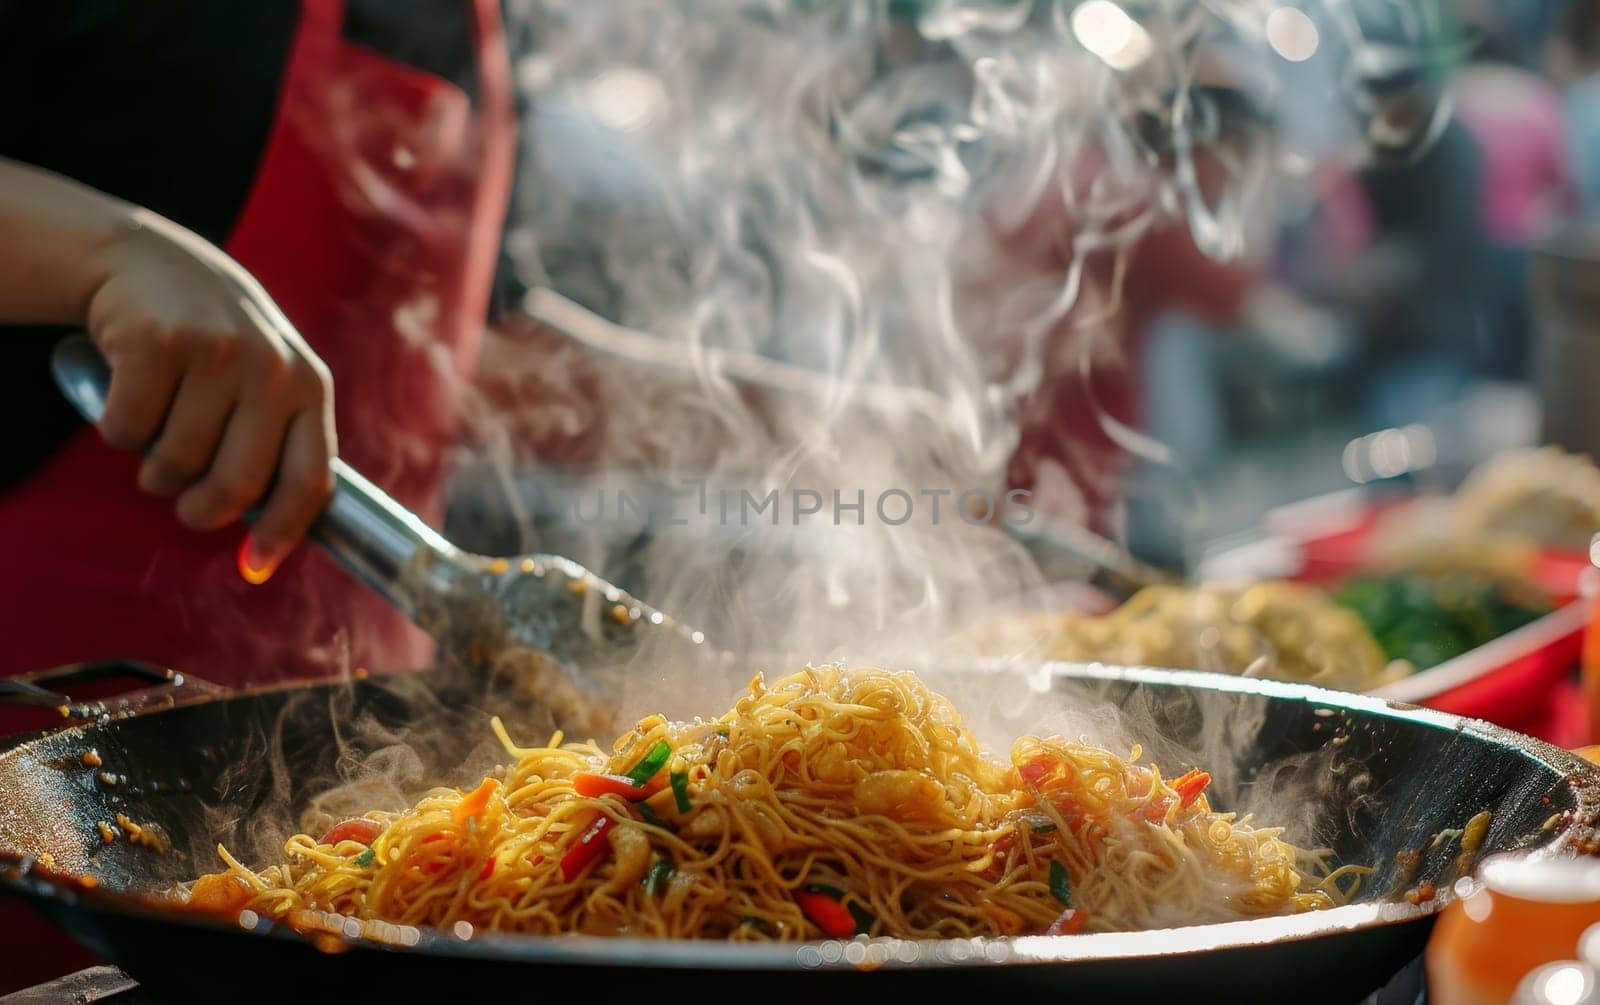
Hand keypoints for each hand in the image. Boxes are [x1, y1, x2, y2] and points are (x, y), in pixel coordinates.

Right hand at [84, 213, 335, 578]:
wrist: (149, 261)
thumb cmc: (215, 345)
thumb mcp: (266, 383)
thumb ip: (275, 451)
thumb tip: (261, 557)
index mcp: (309, 386)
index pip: (312, 480)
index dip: (283, 532)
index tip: (253, 565)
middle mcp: (272, 368)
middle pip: (237, 486)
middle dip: (202, 511)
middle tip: (187, 504)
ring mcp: (218, 352)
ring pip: (175, 464)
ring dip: (155, 468)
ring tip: (158, 435)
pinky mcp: (159, 342)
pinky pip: (127, 430)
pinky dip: (116, 429)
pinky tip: (128, 396)